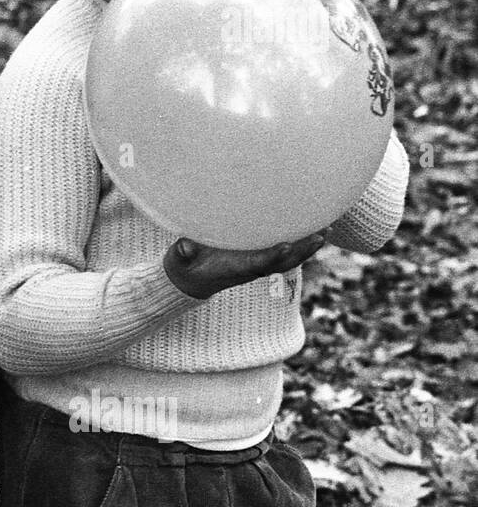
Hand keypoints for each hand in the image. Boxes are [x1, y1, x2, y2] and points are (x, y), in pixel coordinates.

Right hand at [163, 231, 326, 299]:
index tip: (287, 245)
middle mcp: (251, 268)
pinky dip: (301, 242)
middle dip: (303, 251)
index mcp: (234, 269)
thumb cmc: (184, 267)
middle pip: (283, 263)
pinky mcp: (259, 257)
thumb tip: (185, 247)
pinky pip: (285, 251)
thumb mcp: (178, 261)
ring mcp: (258, 263)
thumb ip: (182, 254)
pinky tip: (314, 226)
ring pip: (289, 257)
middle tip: (321, 234)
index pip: (258, 264)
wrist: (191, 280)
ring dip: (308, 245)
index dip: (273, 256)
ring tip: (328, 227)